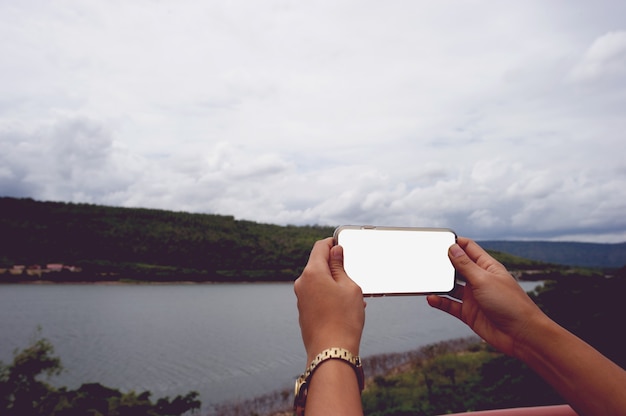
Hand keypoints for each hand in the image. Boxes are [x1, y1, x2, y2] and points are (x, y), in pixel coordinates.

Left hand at [294, 238, 364, 362]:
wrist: (331, 352)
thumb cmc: (344, 319)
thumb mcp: (349, 287)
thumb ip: (340, 266)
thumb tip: (335, 251)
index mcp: (312, 272)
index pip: (320, 247)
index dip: (332, 242)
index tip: (342, 243)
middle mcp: (302, 283)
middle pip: (318, 265)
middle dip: (335, 266)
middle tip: (353, 273)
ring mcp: (301, 299)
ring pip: (319, 282)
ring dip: (334, 283)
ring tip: (353, 296)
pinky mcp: (304, 312)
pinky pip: (317, 296)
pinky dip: (330, 296)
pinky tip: (345, 308)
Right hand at [427, 237, 547, 357]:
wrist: (521, 335)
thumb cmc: (510, 304)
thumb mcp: (484, 280)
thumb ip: (465, 265)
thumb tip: (452, 248)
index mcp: (487, 267)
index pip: (468, 248)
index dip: (455, 243)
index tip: (439, 240)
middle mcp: (479, 280)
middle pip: (457, 267)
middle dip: (443, 263)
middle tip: (427, 260)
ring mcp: (473, 297)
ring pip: (451, 287)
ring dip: (440, 284)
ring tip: (426, 280)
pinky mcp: (468, 313)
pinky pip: (450, 305)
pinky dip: (440, 301)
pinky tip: (431, 298)